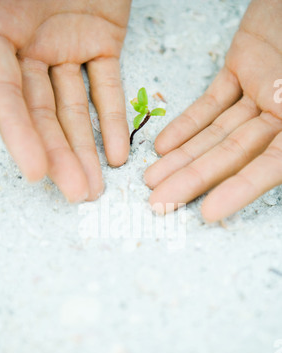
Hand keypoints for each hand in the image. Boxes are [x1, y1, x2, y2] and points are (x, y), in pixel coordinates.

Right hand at [0, 0, 130, 201]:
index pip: (3, 94)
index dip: (18, 135)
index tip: (37, 172)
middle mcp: (23, 44)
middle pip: (41, 112)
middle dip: (60, 155)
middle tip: (76, 193)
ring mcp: (62, 45)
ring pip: (73, 108)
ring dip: (86, 148)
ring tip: (97, 186)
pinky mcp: (100, 40)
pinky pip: (106, 86)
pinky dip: (112, 119)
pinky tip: (117, 153)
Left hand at [145, 0, 281, 221]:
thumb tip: (279, 125)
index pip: (268, 168)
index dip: (238, 190)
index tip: (207, 213)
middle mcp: (280, 118)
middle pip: (230, 156)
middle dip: (193, 180)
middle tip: (160, 204)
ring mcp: (259, 95)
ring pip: (215, 133)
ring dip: (182, 157)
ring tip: (151, 181)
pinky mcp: (240, 71)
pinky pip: (211, 102)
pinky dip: (187, 123)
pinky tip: (162, 146)